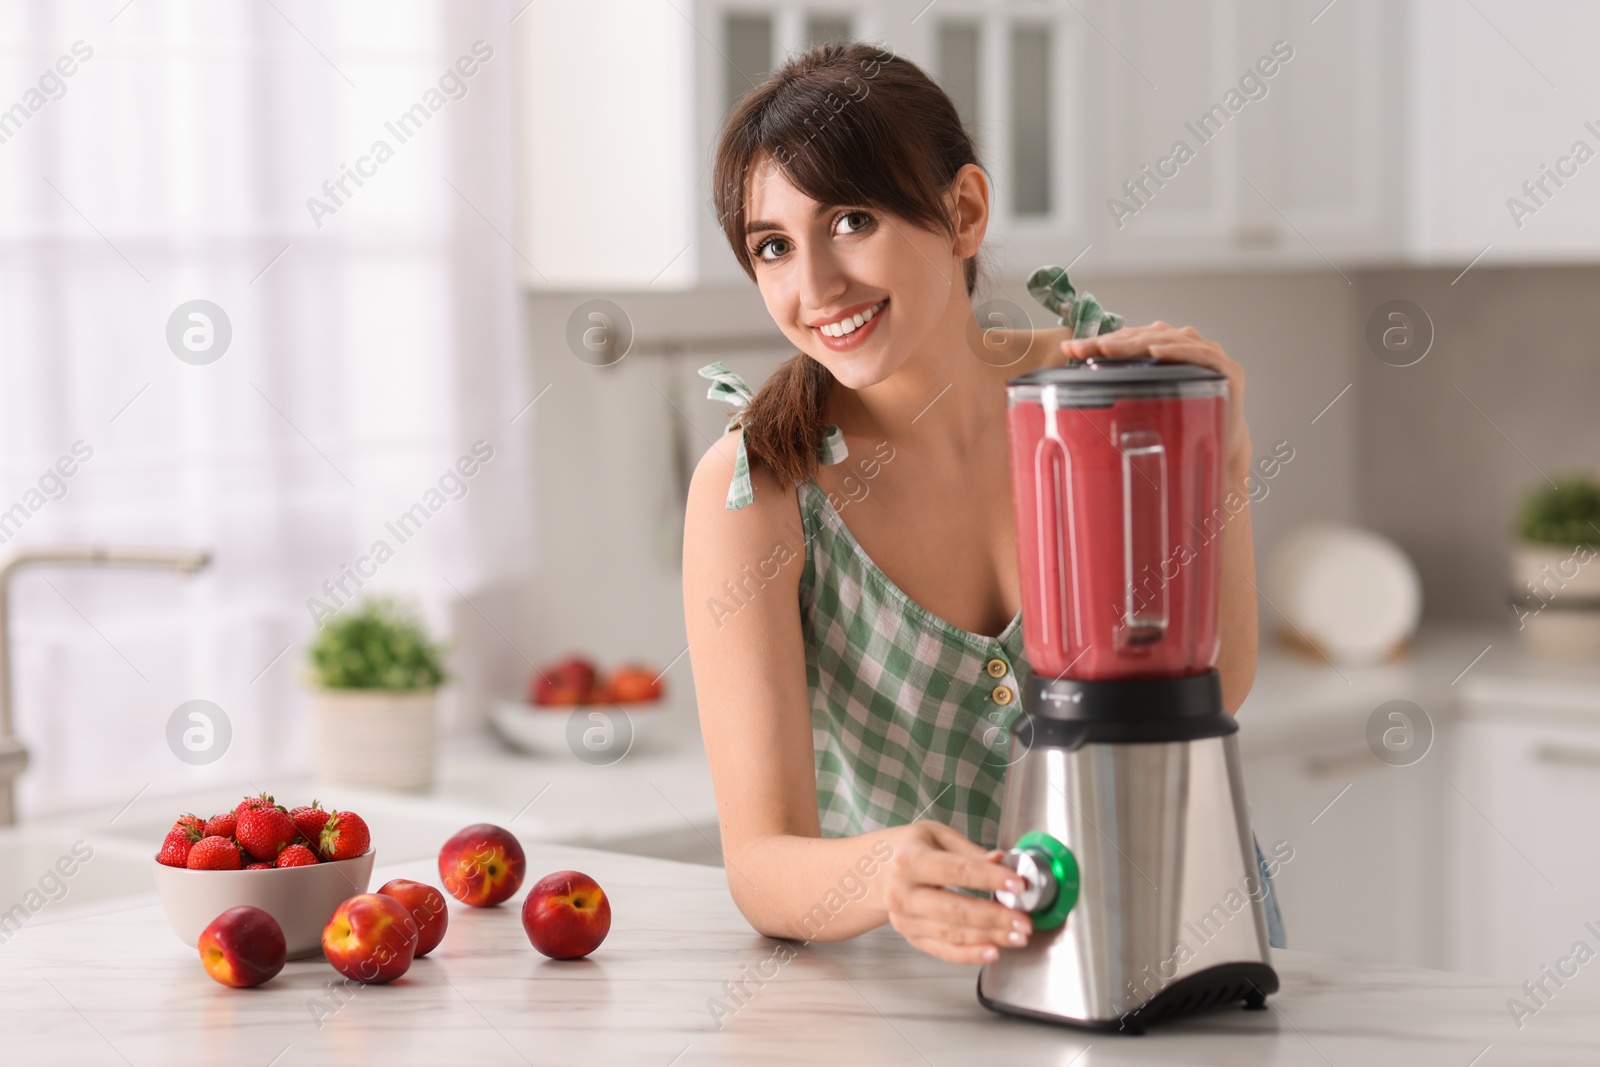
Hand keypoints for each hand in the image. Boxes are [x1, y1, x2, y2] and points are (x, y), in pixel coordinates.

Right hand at [874, 822, 1031, 964]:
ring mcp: (905, 920)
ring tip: (1018, 936)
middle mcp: (903, 893)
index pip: (956, 870)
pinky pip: (943, 951)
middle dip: (994, 917)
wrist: (872, 872)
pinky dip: (970, 955)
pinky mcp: (912, 937)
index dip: (988, 878)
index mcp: (910, 860)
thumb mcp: (935, 836)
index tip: (1017, 884)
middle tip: (1023, 920)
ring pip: (952, 934)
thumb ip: (969, 851)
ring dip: (989, 937)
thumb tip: (1001, 861)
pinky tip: (993, 951)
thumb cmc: (907, 850)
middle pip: (954, 909)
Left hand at [1063, 323, 1252, 469]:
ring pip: (1166, 340)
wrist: (1223, 443)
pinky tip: (1156, 353)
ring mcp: (1206, 354)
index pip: (1126, 340)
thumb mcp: (1146, 403)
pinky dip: (1176, 352)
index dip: (1097, 342)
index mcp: (1163, 347)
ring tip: (1110, 348)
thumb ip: (1120, 391)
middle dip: (1110, 342)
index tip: (1070, 349)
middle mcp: (1184, 344)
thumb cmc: (1181, 420)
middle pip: (1142, 337)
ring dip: (1136, 343)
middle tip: (1083, 348)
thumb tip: (1073, 394)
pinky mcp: (1225, 369)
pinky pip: (1198, 355)